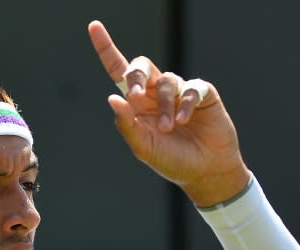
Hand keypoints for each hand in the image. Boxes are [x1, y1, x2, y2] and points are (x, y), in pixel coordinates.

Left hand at [87, 20, 250, 205]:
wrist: (205, 172)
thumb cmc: (173, 161)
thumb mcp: (144, 148)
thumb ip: (127, 125)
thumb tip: (112, 98)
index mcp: (138, 105)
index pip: (119, 72)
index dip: (106, 49)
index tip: (94, 27)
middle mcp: (156, 94)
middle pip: (141, 66)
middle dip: (137, 76)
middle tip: (136, 97)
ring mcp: (179, 92)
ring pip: (166, 80)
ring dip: (164, 105)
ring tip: (168, 128)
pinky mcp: (202, 94)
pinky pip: (190, 87)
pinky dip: (184, 103)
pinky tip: (183, 120)